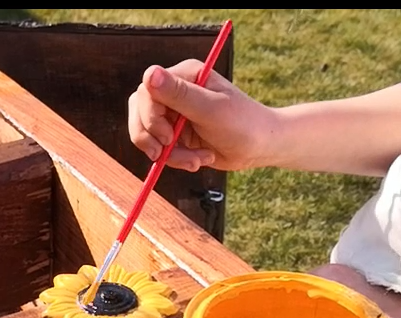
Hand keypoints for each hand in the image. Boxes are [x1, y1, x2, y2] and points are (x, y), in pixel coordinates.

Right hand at [128, 60, 278, 171]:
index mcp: (184, 76)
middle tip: (164, 154)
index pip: (146, 92)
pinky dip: (176, 161)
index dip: (149, 116)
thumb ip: (179, 94)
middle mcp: (175, 92)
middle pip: (139, 113)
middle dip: (152, 138)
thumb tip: (150, 74)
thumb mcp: (210, 109)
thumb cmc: (242, 124)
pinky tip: (200, 160)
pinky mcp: (176, 135)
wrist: (260, 147)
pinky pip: (160, 150)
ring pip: (148, 136)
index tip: (167, 137)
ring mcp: (174, 114)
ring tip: (196, 161)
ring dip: (169, 155)